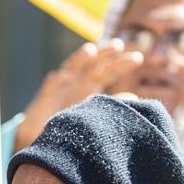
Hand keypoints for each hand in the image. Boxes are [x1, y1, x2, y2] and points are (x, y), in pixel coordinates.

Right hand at [14, 40, 142, 149]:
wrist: (44, 138)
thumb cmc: (71, 124)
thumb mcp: (93, 114)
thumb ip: (112, 105)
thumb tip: (134, 98)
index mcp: (90, 86)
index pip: (108, 71)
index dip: (122, 64)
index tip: (139, 58)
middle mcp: (77, 81)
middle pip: (93, 63)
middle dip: (105, 53)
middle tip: (119, 45)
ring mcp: (60, 87)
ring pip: (71, 67)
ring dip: (79, 58)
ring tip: (90, 51)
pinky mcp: (45, 97)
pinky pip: (51, 86)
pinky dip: (57, 80)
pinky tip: (64, 76)